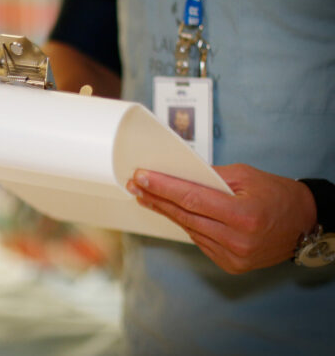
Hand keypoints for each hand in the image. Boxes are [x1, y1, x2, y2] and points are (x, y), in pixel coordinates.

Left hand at [126, 164, 317, 273]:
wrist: (304, 224)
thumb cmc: (277, 195)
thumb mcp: (246, 176)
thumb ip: (211, 176)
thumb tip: (178, 174)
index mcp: (243, 216)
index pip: (192, 199)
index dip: (163, 188)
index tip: (141, 177)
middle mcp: (237, 240)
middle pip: (185, 215)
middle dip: (156, 198)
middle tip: (134, 185)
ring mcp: (234, 256)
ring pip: (189, 229)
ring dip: (166, 211)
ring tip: (145, 196)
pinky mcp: (231, 264)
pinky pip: (199, 240)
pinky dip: (186, 224)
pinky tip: (171, 212)